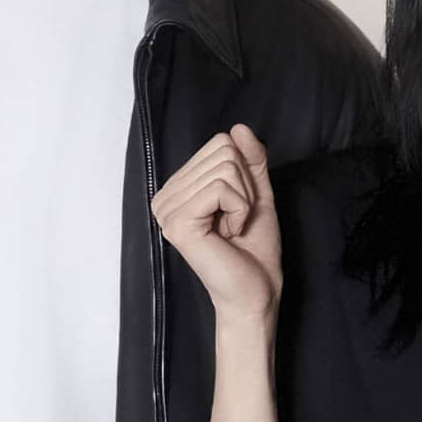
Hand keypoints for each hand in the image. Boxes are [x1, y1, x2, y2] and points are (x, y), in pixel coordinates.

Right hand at [153, 125, 282, 322]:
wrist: (256, 293)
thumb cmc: (254, 251)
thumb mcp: (256, 194)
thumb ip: (250, 160)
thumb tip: (238, 127)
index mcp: (178, 189)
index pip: (220, 143)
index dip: (244, 173)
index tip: (239, 208)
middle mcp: (165, 197)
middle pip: (223, 151)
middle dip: (245, 186)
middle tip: (237, 221)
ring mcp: (167, 210)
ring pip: (225, 167)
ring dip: (244, 200)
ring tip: (233, 229)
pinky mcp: (178, 222)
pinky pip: (222, 187)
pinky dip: (240, 208)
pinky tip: (229, 234)